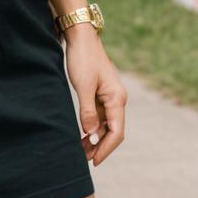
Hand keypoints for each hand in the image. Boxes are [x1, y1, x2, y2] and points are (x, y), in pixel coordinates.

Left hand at [64, 26, 126, 166]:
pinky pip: (99, 117)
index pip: (116, 132)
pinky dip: (92, 128)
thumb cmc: (82, 58)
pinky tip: (83, 135)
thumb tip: (92, 135)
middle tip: (84, 159)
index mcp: (117, 98)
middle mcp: (117, 99)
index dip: (105, 148)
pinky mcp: (100, 94)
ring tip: (81, 151)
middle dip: (100, 146)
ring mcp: (108, 97)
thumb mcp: (83, 86)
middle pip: (112, 131)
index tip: (94, 161)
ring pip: (105, 125)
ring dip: (95, 139)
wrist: (80, 37)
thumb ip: (88, 112)